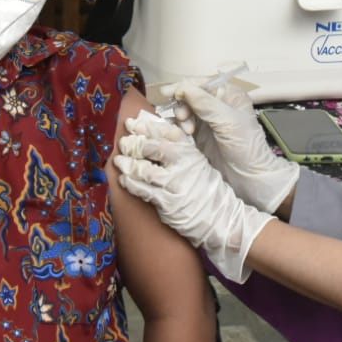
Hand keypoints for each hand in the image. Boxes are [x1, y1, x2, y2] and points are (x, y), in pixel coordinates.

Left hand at [114, 114, 275, 281]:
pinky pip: (143, 191)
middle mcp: (183, 164)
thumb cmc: (206, 188)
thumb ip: (180, 146)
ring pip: (144, 169)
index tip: (130, 123)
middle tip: (122, 143)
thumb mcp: (197, 161)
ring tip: (119, 161)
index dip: (145, 126)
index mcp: (190, 150)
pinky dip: (131, 184)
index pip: (165, 132)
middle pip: (151, 148)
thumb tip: (153, 130)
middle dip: (133, 143)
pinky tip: (125, 181)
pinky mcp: (168, 203)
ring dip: (128, 164)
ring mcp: (175, 184)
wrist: (222, 218)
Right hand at [167, 82, 298, 213]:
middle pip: (191, 96)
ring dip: (181, 117)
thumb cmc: (245, 147)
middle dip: (183, 104)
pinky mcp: (200, 136)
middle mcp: (217, 105)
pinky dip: (179, 128)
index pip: (202, 83)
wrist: (250, 179)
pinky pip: (183, 126)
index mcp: (229, 95)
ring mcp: (208, 121)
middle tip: (182, 118)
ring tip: (186, 130)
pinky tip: (183, 136)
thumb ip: (205, 103)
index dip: (184, 86)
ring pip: (185, 110)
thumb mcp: (228, 122)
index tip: (168, 93)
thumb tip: (184, 87)